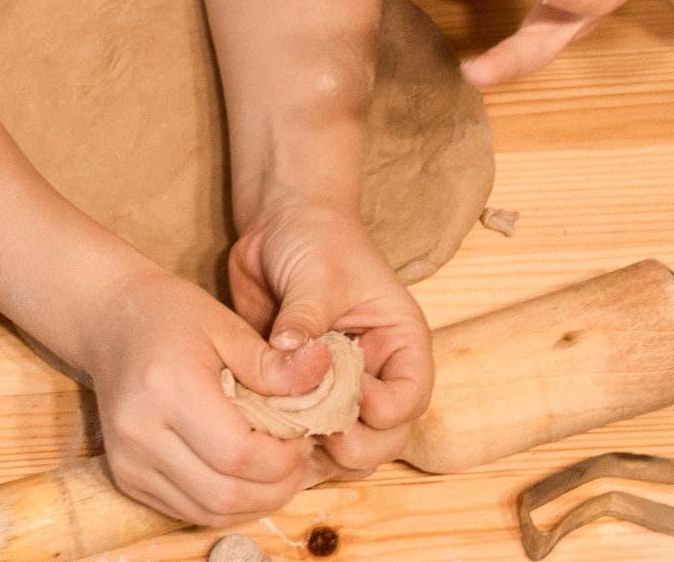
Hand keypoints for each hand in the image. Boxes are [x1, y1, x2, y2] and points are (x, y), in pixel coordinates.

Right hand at [78, 262, 318, 526]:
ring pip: (208, 512)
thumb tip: (325, 370)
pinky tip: (246, 477)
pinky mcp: (125, 477)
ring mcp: (128, 461)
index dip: (281, 458)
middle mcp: (140, 433)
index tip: (303, 437)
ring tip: (280, 471)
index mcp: (167, 387)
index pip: (237, 453)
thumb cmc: (171, 315)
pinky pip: (188, 510)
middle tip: (301, 461)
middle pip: (224, 493)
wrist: (108, 319)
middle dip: (276, 488)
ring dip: (254, 502)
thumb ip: (274, 363)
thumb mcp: (226, 325)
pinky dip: (225, 503)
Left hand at [225, 200, 431, 477]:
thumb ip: (306, 318)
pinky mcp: (301, 391)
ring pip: (346, 444)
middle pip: (384, 436)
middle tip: (319, 435)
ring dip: (321, 450)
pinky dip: (287, 439)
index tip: (351, 394)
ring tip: (289, 436)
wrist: (280, 222)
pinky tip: (263, 430)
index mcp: (400, 342)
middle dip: (356, 446)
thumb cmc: (317, 237)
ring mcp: (339, 386)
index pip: (411, 396)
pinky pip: (302, 430)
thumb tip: (286, 354)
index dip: (385, 409)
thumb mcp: (318, 273)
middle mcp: (376, 371)